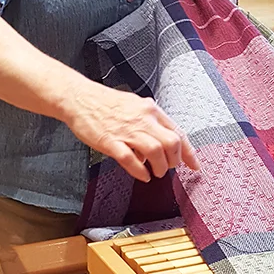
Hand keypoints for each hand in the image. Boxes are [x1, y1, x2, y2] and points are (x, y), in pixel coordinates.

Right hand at [66, 81, 199, 182]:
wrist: (78, 97)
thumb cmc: (104, 103)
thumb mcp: (134, 106)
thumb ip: (149, 123)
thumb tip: (158, 144)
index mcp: (150, 110)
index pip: (178, 133)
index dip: (189, 153)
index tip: (195, 166)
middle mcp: (142, 119)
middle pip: (171, 143)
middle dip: (174, 161)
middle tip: (168, 168)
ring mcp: (126, 131)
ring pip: (155, 153)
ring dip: (159, 168)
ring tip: (155, 173)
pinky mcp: (110, 141)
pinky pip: (131, 160)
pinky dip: (140, 172)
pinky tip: (142, 176)